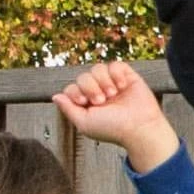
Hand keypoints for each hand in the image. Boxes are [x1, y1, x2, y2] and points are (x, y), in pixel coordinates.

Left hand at [49, 62, 181, 172]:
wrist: (139, 127)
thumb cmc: (112, 129)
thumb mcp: (84, 123)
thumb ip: (68, 109)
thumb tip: (55, 96)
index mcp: (87, 103)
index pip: (72, 88)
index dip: (75, 91)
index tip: (84, 101)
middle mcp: (99, 92)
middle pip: (83, 76)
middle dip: (90, 87)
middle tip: (102, 101)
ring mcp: (113, 84)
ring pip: (98, 68)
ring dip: (103, 81)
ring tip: (113, 94)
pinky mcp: (128, 77)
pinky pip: (116, 65)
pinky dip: (116, 73)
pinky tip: (122, 86)